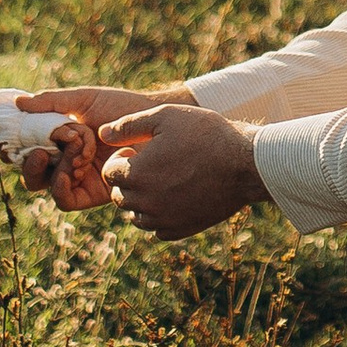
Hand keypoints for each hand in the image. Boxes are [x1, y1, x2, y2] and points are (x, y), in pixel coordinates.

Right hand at [18, 86, 159, 213]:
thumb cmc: (120, 107)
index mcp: (59, 138)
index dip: (18, 147)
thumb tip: (18, 103)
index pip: (28, 148)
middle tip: (43, 152)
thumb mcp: (83, 99)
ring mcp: (77, 177)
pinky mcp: (92, 192)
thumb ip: (51, 102)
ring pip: (46, 185)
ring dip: (55, 169)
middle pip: (32, 172)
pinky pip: (66, 200)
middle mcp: (64, 160)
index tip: (20, 135)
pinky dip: (62, 188)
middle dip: (31, 164)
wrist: (153, 122)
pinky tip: (72, 172)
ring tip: (76, 152)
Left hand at [98, 101, 268, 240]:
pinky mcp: (180, 230)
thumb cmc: (205, 134)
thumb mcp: (164, 117)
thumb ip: (128, 125)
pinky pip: (157, 229)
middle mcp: (145, 202)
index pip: (108, 174)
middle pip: (119, 196)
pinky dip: (160, 216)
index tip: (140, 150)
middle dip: (129, 180)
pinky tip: (177, 196)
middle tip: (153, 164)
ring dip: (142, 199)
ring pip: (136, 215)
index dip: (122, 158)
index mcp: (136, 174)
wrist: (245, 164)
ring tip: (165, 180)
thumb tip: (102, 132)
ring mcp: (162, 219)